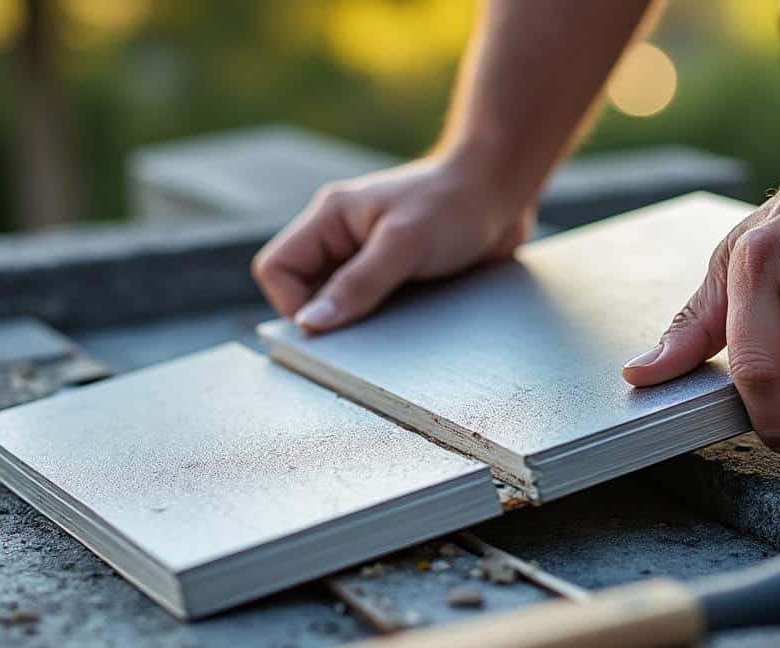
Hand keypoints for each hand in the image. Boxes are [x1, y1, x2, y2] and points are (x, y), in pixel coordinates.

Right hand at [252, 156, 533, 331]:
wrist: (503, 190)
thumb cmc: (455, 204)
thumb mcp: (404, 245)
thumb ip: (357, 285)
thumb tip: (310, 324)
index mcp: (329, 218)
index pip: (276, 269)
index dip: (292, 303)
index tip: (331, 323)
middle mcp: (341, 237)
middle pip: (303, 291)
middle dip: (329, 316)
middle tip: (370, 326)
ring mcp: (366, 256)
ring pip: (338, 303)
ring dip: (361, 321)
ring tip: (397, 316)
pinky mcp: (394, 272)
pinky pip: (372, 307)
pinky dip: (384, 320)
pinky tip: (412, 316)